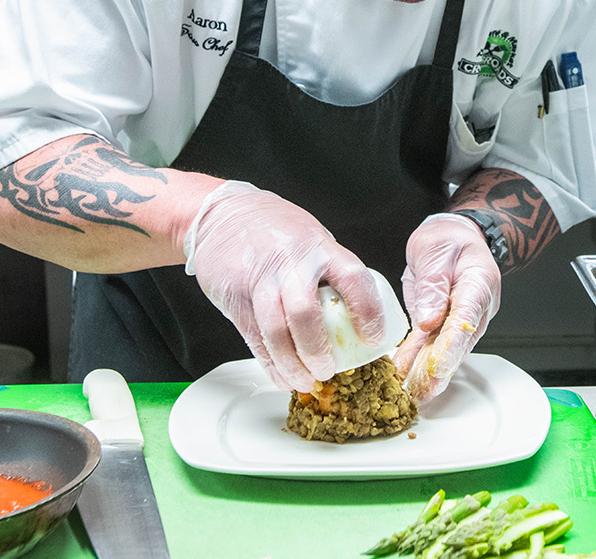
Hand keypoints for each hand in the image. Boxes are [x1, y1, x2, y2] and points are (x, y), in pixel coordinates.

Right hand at [183, 180, 385, 391]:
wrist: (221, 215)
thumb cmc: (273, 230)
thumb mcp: (311, 238)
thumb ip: (331, 272)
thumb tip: (359, 314)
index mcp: (320, 248)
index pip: (353, 279)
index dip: (367, 313)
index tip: (374, 339)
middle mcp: (290, 263)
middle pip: (306, 313)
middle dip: (318, 351)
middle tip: (328, 371)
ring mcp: (260, 280)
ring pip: (276, 331)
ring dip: (292, 364)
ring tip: (305, 381)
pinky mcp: (235, 296)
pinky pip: (254, 337)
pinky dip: (269, 364)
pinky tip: (281, 376)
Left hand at [393, 213, 500, 401]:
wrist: (452, 236)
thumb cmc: (449, 241)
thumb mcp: (436, 252)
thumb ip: (433, 285)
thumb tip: (429, 319)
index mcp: (478, 285)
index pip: (466, 319)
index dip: (453, 344)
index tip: (440, 364)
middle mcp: (474, 307)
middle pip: (458, 342)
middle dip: (441, 368)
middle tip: (426, 389)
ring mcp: (460, 318)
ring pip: (444, 348)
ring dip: (427, 370)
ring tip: (413, 391)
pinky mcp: (443, 323)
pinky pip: (430, 343)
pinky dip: (416, 358)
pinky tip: (403, 373)